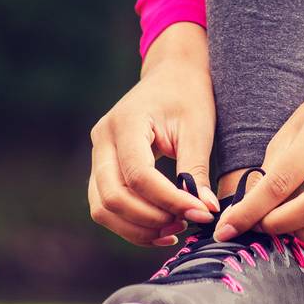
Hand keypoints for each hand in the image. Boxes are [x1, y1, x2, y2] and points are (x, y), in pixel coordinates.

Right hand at [88, 45, 222, 248]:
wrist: (173, 73)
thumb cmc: (188, 95)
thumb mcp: (198, 128)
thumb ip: (196, 171)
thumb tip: (206, 212)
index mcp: (126, 122)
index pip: (139, 175)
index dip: (168, 200)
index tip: (200, 213)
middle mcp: (103, 138)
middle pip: (112, 196)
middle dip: (149, 219)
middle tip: (185, 225)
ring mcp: (97, 153)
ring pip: (102, 207)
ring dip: (137, 228)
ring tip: (175, 231)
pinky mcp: (102, 167)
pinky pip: (106, 204)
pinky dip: (130, 223)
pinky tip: (161, 229)